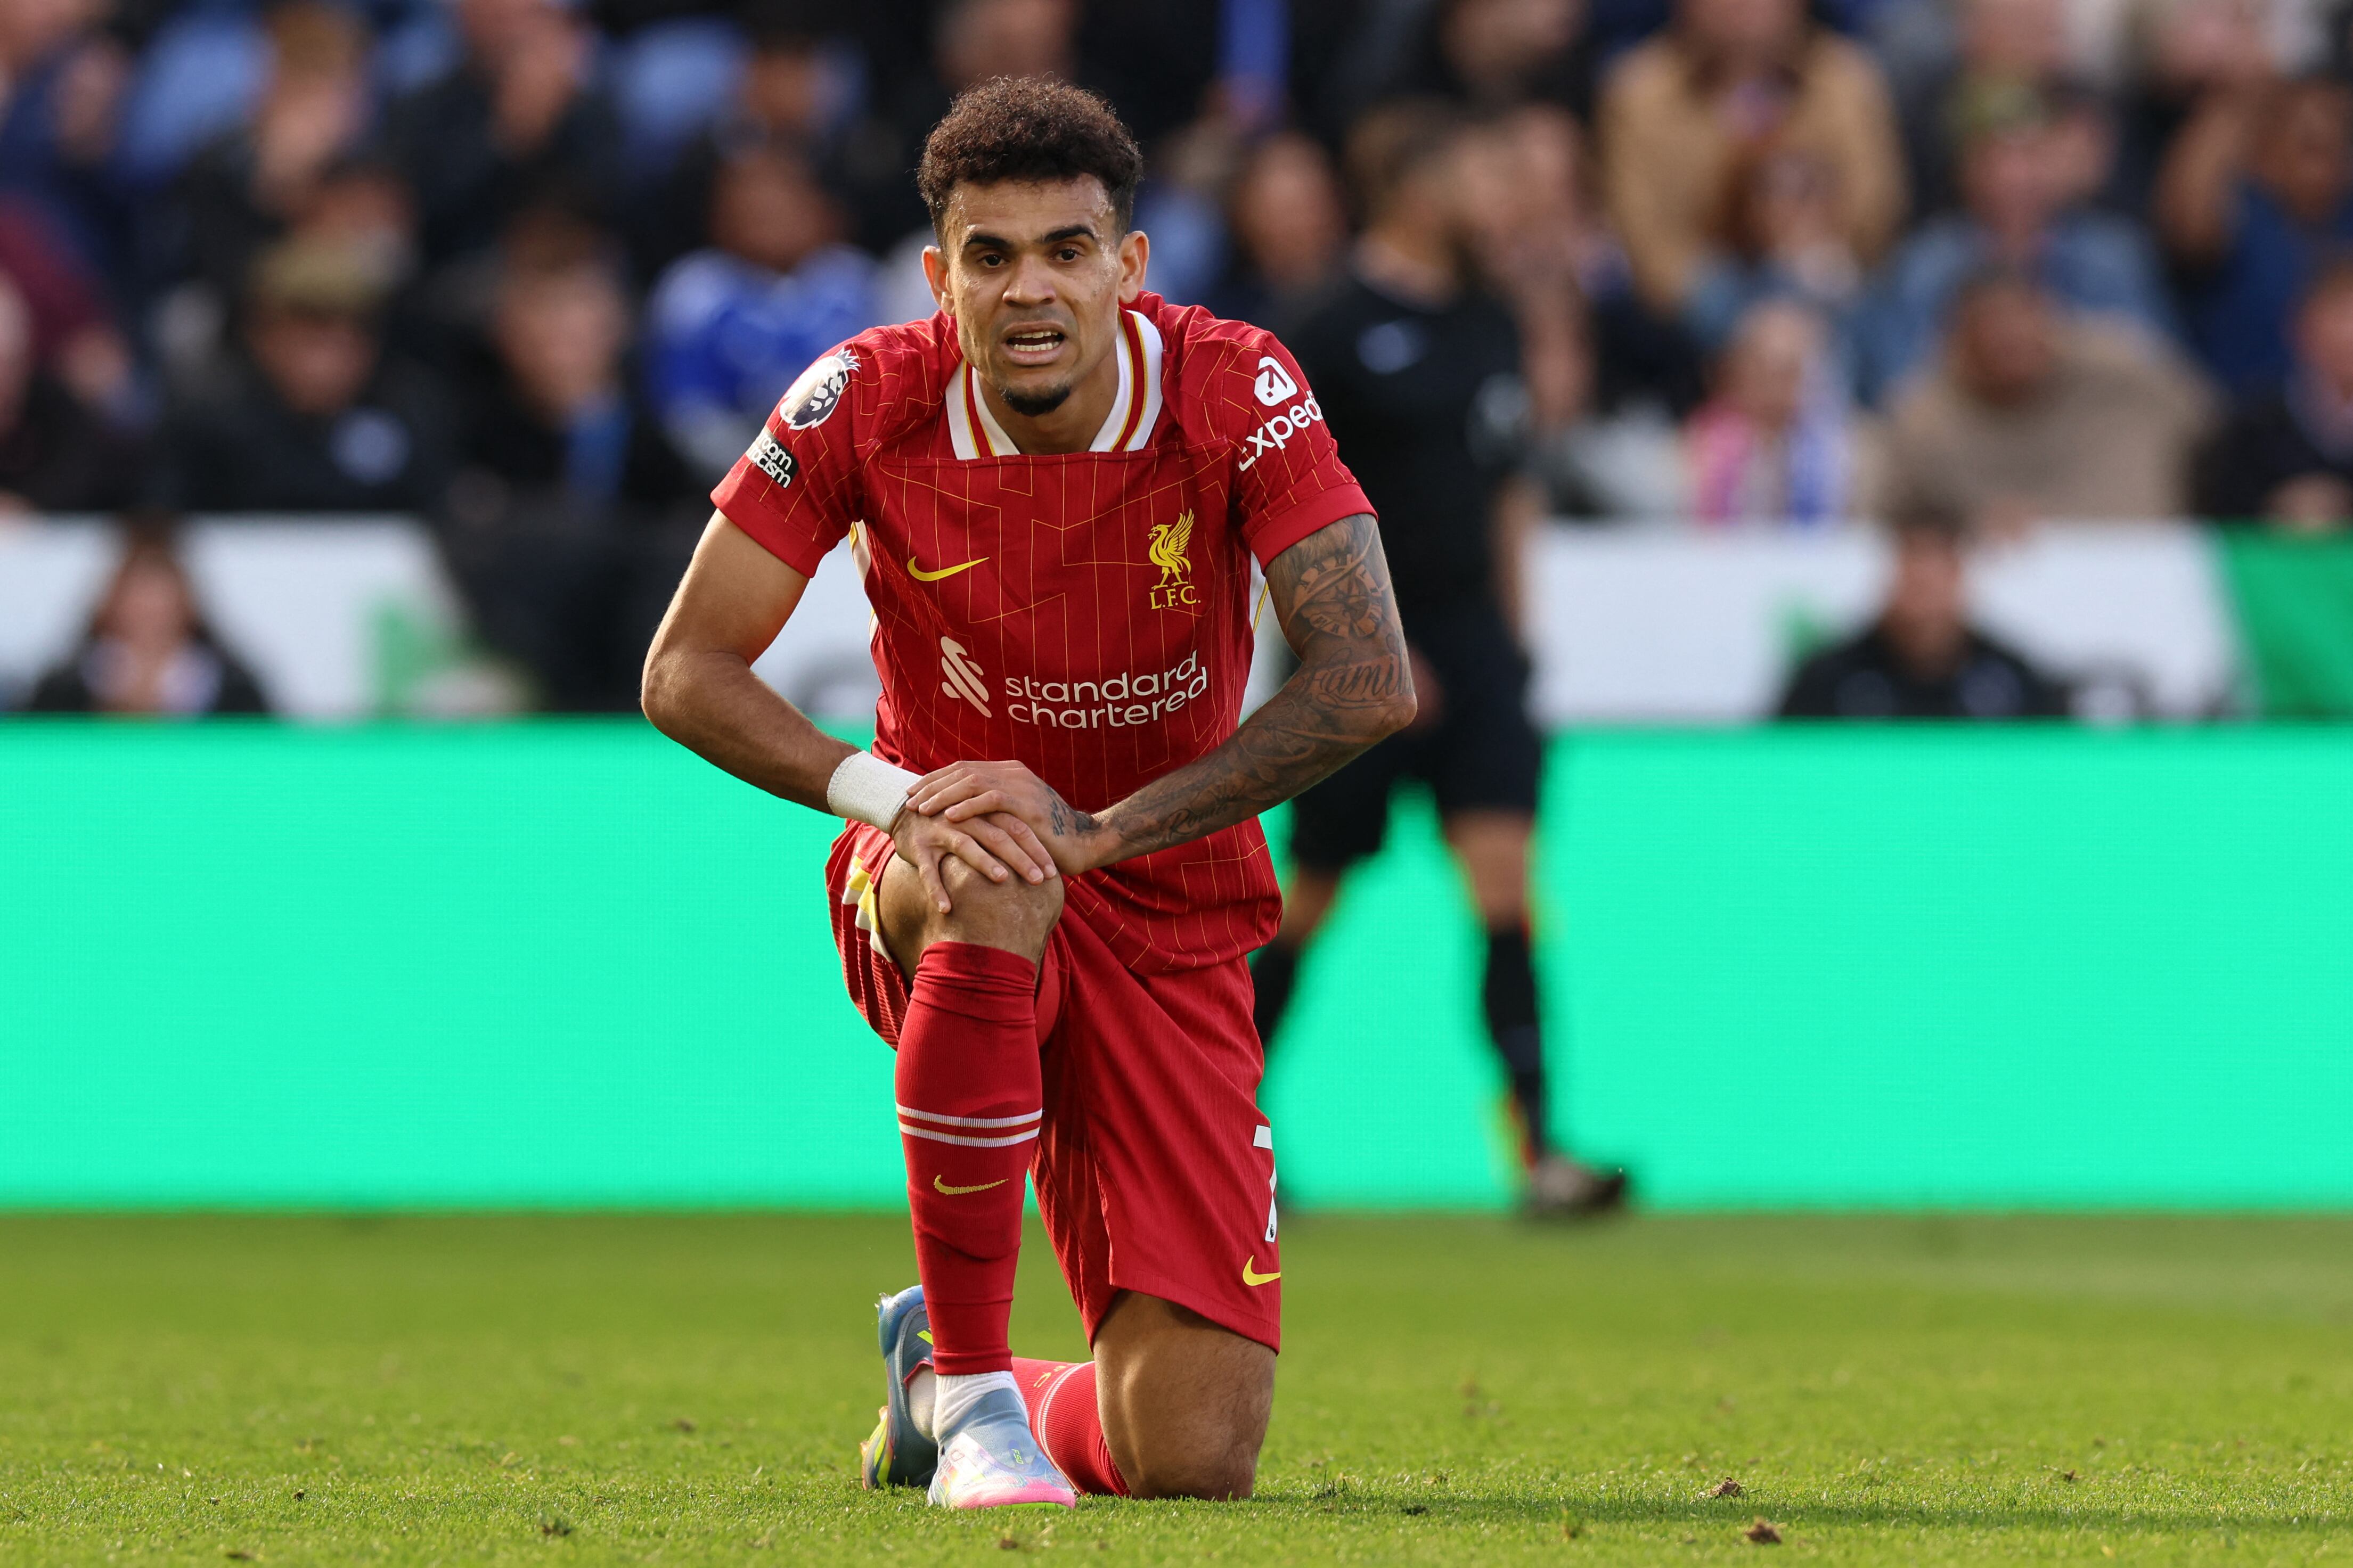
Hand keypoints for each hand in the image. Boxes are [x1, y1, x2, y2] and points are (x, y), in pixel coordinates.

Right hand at [889, 802, 1055, 915]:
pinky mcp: (918, 846)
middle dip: (1020, 858)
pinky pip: (927, 870)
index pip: (1017, 827)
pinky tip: (947, 909)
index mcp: (984, 810)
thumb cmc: (953, 819)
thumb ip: (1005, 828)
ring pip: (964, 846)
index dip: (1036, 848)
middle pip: (997, 835)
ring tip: (1002, 879)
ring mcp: (940, 830)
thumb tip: (1041, 854)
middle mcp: (964, 817)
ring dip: (983, 862)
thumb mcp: (981, 817)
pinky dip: (936, 889)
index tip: (1053, 872)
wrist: (904, 808)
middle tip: (1039, 879)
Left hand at [908, 760, 1115, 875]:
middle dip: (932, 785)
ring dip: (943, 796)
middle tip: (909, 800)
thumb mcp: (1016, 816)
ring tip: (922, 809)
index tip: (914, 791)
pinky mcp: (1026, 803)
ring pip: (971, 782)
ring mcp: (1020, 785)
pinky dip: (967, 807)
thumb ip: (993, 809)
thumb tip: (962, 815)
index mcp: (1009, 772)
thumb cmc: (1048, 835)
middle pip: (962, 772)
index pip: (963, 769)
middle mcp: (1013, 773)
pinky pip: (990, 800)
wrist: (1085, 841)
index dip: (936, 779)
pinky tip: (949, 817)